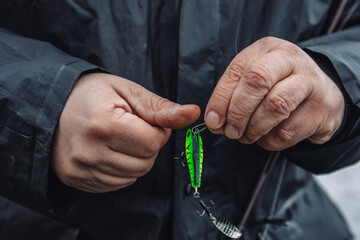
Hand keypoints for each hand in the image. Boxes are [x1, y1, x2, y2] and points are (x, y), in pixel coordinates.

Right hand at [52, 73, 199, 192]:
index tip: (147, 121)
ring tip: (120, 139)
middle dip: (149, 145)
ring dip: (137, 158)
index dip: (158, 131)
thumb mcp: (128, 92)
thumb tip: (193, 114)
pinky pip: (117, 184)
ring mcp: (81, 170)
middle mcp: (89, 152)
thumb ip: (161, 108)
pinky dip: (122, 169)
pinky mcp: (77, 180)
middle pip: (145, 163)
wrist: (51, 106)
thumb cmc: (91, 95)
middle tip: (133, 128)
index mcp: (103, 125)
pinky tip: (110, 151)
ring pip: (134, 176)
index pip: (152, 143)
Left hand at [205, 37, 344, 149]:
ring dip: (254, 129)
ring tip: (247, 136)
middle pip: (257, 80)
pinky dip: (270, 140)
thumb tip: (215, 122)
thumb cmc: (279, 86)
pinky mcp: (322, 108)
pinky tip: (267, 137)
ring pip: (275, 105)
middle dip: (238, 111)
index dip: (221, 98)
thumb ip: (232, 96)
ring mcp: (310, 82)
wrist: (324, 95)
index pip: (238, 70)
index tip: (213, 121)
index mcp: (267, 48)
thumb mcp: (255, 80)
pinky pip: (288, 131)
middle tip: (231, 131)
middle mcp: (290, 59)